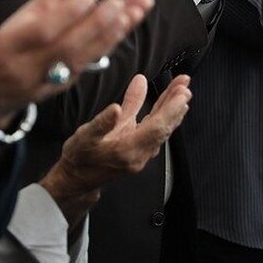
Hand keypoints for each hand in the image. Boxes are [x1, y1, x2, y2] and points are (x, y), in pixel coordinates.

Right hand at [0, 0, 154, 130]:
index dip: (64, 16)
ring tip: (129, 15)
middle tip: (119, 4)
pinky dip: (99, 52)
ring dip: (106, 38)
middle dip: (96, 26)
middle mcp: (24, 71)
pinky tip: (115, 35)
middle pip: (67, 49)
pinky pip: (78, 71)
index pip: (38, 35)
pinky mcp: (47, 90)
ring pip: (78, 61)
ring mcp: (38, 83)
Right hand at [39, 74, 190, 224]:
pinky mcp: (139, 150)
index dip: (170, 108)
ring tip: (181, 90)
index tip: (181, 92)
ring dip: (172, 109)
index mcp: (128, 150)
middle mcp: (139, 154)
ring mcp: (141, 154)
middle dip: (176, 104)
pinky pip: (156, 131)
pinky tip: (167, 105)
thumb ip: (103, 122)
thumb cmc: (80, 158)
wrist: (77, 179)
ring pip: (162, 129)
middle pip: (164, 127)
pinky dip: (163, 116)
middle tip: (185, 84)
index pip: (157, 127)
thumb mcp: (85, 137)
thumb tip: (115, 108)